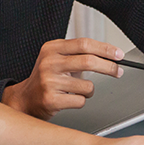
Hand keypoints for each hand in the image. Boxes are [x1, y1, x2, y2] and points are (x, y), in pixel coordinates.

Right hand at [3, 38, 125, 118]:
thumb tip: (109, 55)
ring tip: (77, 90)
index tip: (118, 54)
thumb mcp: (57, 59)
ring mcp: (49, 81)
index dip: (105, 49)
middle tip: (118, 71)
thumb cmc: (46, 79)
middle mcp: (49, 62)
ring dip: (89, 90)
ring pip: (87, 86)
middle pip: (88, 61)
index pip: (84, 43)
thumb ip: (78, 54)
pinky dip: (80, 101)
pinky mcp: (50, 99)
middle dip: (109, 67)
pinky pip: (80, 100)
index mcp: (52, 48)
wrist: (25, 99)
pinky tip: (69, 99)